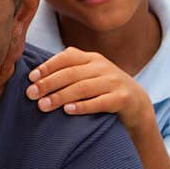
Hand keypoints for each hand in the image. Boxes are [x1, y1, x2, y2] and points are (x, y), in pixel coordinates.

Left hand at [25, 46, 149, 130]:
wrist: (138, 103)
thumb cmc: (104, 89)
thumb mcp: (89, 75)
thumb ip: (68, 72)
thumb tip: (35, 80)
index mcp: (91, 58)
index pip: (66, 58)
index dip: (47, 67)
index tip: (31, 78)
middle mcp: (102, 67)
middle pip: (71, 74)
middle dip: (48, 83)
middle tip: (31, 94)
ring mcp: (114, 82)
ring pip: (83, 88)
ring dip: (60, 96)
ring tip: (43, 105)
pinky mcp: (122, 98)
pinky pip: (100, 102)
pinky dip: (83, 106)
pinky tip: (68, 110)